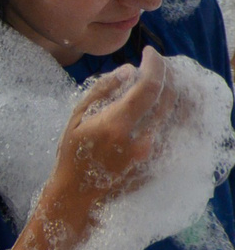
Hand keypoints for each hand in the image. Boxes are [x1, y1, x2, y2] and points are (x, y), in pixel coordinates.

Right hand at [46, 47, 182, 230]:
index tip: (148, 52)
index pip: (149, 87)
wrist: (78, 196)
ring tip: (165, 78)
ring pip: (179, 113)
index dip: (154, 65)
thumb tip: (128, 71)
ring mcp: (153, 153)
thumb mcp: (75, 120)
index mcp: (116, 125)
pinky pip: (176, 130)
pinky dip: (177, 110)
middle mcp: (140, 139)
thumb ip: (101, 91)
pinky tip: (169, 101)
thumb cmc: (70, 156)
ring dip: (176, 90)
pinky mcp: (159, 161)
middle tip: (157, 62)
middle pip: (169, 97)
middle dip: (167, 73)